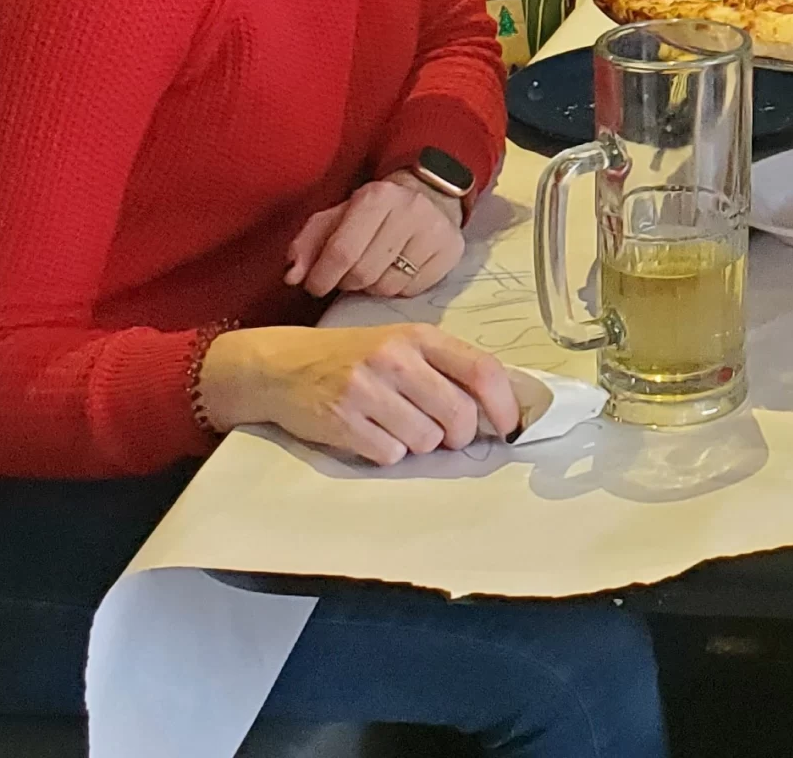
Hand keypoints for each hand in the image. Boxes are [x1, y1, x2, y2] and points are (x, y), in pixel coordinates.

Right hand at [198, 324, 520, 464]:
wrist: (282, 366)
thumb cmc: (353, 358)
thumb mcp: (401, 345)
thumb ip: (446, 368)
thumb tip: (499, 407)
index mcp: (419, 336)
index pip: (482, 370)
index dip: (504, 404)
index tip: (510, 426)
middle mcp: (396, 358)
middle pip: (459, 415)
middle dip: (459, 435)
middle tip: (444, 433)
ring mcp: (367, 389)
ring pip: (427, 440)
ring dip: (419, 443)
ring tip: (395, 424)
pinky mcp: (343, 420)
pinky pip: (391, 455)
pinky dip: (387, 452)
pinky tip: (370, 433)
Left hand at [286, 174, 463, 298]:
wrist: (430, 196)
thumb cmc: (374, 212)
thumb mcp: (337, 217)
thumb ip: (308, 244)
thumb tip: (292, 276)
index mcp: (376, 196)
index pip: (342, 251)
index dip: (322, 277)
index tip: (315, 286)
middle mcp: (409, 210)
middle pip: (364, 273)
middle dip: (348, 282)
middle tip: (348, 275)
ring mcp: (434, 232)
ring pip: (388, 286)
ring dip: (373, 287)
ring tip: (375, 270)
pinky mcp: (451, 251)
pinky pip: (413, 290)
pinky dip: (398, 288)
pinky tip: (399, 271)